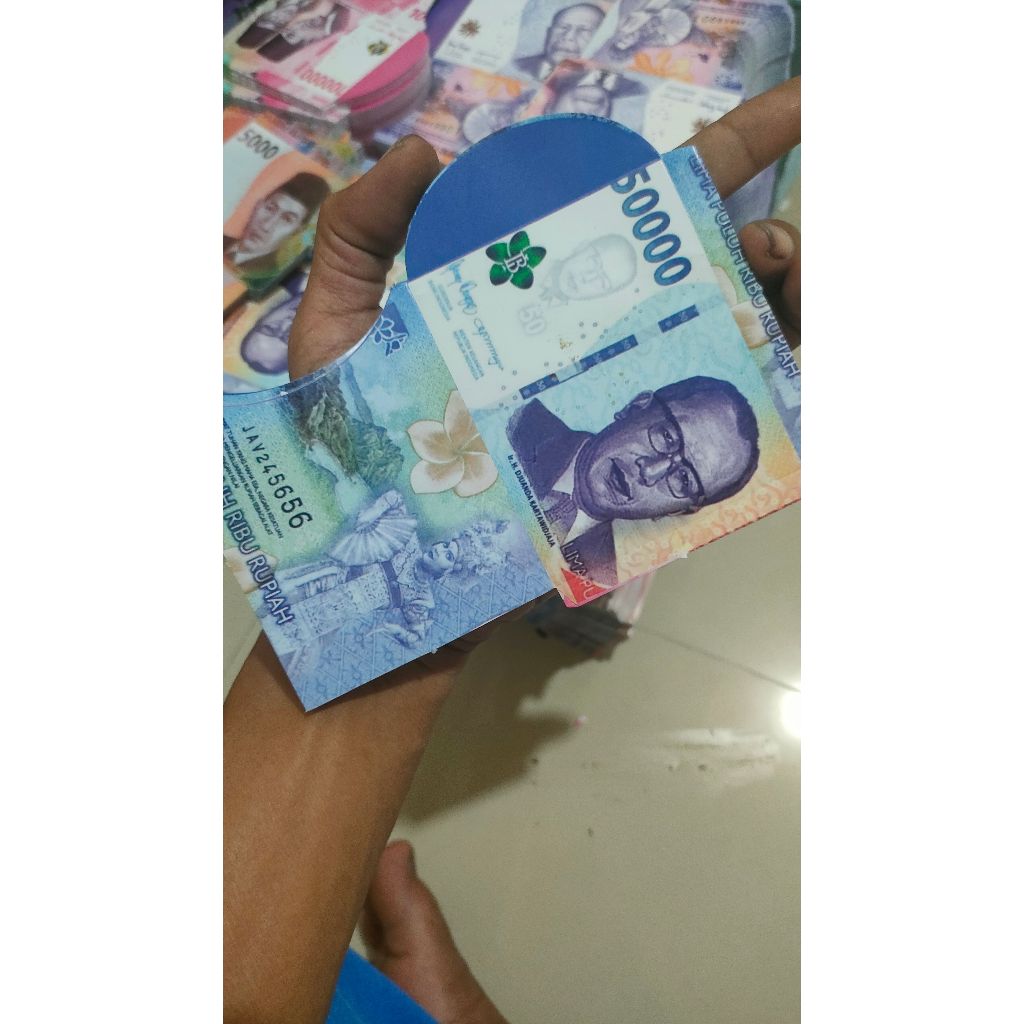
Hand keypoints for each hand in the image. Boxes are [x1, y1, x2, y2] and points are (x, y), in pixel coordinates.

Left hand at [286, 76, 800, 668]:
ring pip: (731, 346)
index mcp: (539, 294)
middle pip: (706, 274)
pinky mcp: (632, 475)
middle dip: (769, 242)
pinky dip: (771, 396)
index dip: (721, 154)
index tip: (796, 112)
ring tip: (788, 291)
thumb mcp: (338, 327)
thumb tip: (425, 150)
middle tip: (778, 248)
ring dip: (784, 309)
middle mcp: (591, 342)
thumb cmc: (353, 452)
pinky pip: (717, 433)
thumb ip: (361, 235)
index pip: (635, 212)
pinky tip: (786, 371)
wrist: (381, 569)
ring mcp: (618, 407)